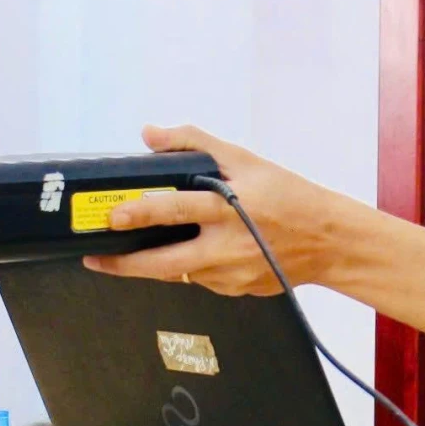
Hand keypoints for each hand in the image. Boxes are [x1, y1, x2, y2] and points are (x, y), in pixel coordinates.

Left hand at [83, 125, 345, 295]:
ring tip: (128, 255)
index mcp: (228, 210)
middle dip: (124, 264)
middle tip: (96, 258)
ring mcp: (230, 275)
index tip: (112, 216)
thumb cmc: (288, 197)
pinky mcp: (236, 291)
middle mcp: (226, 247)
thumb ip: (194, 143)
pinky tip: (188, 254)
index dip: (140, 213)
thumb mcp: (245, 160)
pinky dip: (189, 267)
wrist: (329, 241)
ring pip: (178, 274)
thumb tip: (150, 134)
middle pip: (163, 264)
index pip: (175, 210)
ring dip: (153, 265)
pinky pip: (201, 280)